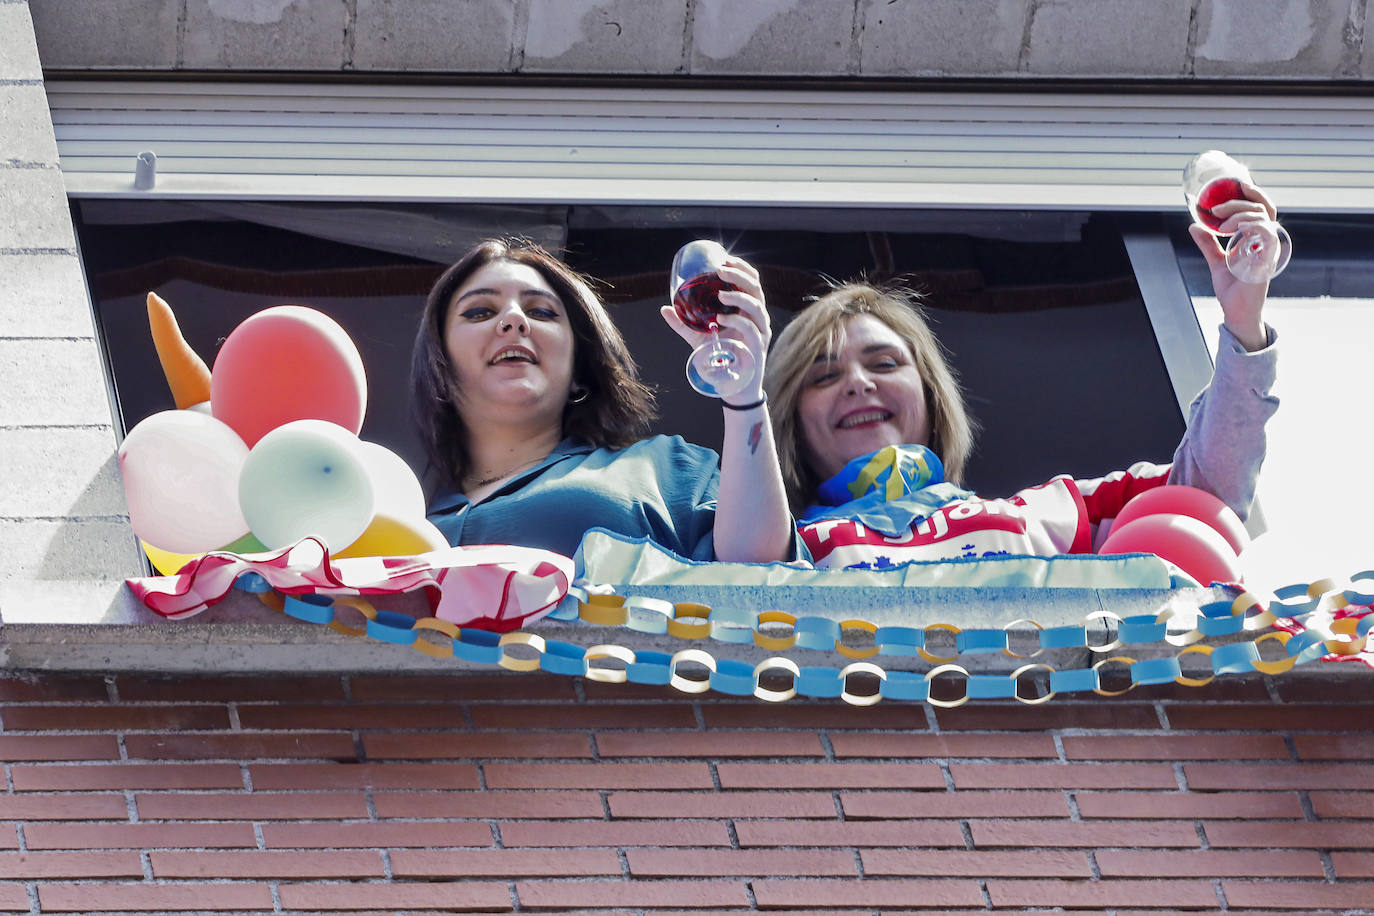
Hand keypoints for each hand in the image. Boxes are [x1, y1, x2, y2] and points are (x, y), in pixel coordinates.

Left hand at [660, 257, 770, 399]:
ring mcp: (760, 332)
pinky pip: (751, 329)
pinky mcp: (758, 347)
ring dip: (738, 297)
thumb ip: (683, 323)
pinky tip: (721, 318)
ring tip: (720, 294)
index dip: (741, 268)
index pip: (751, 282)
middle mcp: (757, 318)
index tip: (724, 258)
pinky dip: (736, 321)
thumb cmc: (719, 359)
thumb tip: (665, 309)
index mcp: (746, 310)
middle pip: (755, 288)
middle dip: (739, 275)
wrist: (733, 387)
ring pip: (756, 306)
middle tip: (720, 269)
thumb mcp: (698, 338)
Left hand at [1189, 181, 1275, 351]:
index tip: (1237, 184)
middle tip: (1216, 207)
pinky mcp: (1266, 260)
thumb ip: (1208, 243)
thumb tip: (1193, 226)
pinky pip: (1265, 236)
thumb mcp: (1216, 261)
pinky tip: (1232, 229)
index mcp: (1256, 238)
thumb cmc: (1232, 288)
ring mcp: (1267, 249)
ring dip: (1240, 214)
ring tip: (1219, 223)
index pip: (1261, 208)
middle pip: (1262, 208)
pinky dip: (1250, 227)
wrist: (1236, 311)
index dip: (1253, 194)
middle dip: (1241, 201)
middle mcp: (1265, 241)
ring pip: (1263, 218)